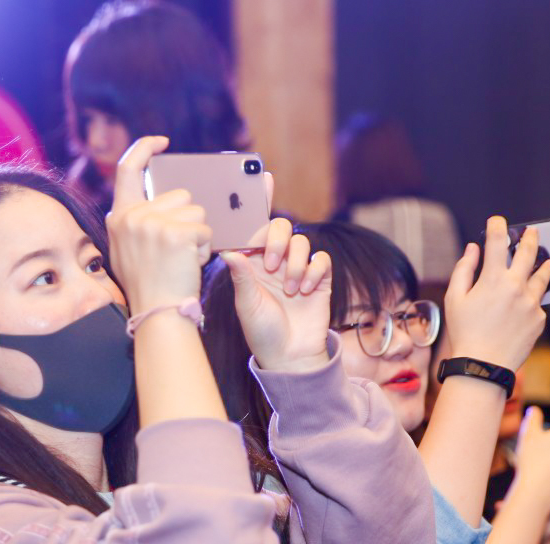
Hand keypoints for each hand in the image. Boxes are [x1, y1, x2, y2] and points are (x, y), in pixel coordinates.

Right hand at [106, 136, 212, 315]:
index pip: (127, 168)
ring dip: (197, 234)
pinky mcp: (177, 233)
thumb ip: (137, 222)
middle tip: (176, 251)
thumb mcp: (128, 249)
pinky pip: (204, 229)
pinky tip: (190, 264)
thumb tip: (160, 201)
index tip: (161, 142)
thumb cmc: (149, 286)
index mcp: (120, 216)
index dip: (144, 148)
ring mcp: (153, 223)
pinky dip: (204, 248)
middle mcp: (133, 216)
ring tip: (181, 260)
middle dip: (187, 219)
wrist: (157, 312)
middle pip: (180, 195)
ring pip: (197, 211)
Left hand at [219, 216, 333, 372]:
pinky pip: (321, 259)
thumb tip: (228, 251)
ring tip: (290, 289)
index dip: (260, 202)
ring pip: (302, 242)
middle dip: (278, 240)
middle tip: (272, 263)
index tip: (263, 179)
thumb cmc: (262, 332)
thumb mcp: (247, 304)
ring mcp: (298, 269)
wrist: (290, 357)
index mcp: (253, 264)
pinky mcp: (320, 279)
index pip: (255, 228)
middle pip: (281, 228)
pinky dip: (314, 271)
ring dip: (295, 263)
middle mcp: (276, 262)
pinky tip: (305, 290)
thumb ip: (241, 276)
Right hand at [443, 216, 549, 371]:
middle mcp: (516, 287)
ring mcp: (531, 303)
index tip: (497, 221)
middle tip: (533, 232)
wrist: (484, 365)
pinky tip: (526, 306)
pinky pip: (538, 304)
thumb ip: (464, 270)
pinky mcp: (539, 319)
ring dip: (546, 266)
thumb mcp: (455, 299)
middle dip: (530, 238)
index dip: (497, 227)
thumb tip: (472, 249)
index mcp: (493, 279)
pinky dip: (532, 301)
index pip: (497, 242)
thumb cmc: (465, 333)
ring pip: (543, 277)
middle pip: (529, 253)